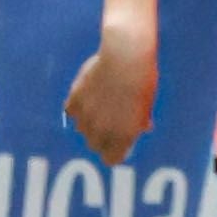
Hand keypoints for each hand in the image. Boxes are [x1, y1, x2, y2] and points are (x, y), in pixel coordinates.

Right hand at [64, 19, 156, 159]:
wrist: (125, 57)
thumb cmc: (142, 80)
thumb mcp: (146, 104)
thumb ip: (140, 120)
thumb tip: (143, 127)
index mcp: (123, 136)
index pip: (111, 159)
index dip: (115, 152)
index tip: (118, 143)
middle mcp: (102, 131)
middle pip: (94, 145)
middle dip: (101, 137)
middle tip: (108, 122)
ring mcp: (86, 117)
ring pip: (82, 129)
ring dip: (88, 122)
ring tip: (99, 104)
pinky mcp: (74, 100)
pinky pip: (71, 111)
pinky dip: (77, 106)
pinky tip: (86, 96)